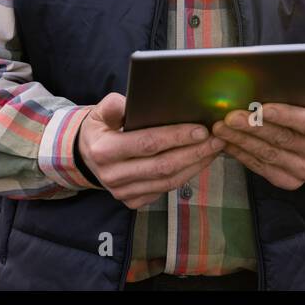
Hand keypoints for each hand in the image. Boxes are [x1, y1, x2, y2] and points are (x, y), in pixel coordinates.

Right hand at [76, 92, 224, 209]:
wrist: (86, 157)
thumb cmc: (100, 129)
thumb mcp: (98, 112)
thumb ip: (112, 105)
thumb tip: (130, 103)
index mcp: (104, 150)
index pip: (147, 143)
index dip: (176, 137)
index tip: (201, 129)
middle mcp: (112, 175)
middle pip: (162, 166)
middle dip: (194, 152)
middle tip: (217, 139)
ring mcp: (122, 192)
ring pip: (168, 182)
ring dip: (195, 165)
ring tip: (214, 149)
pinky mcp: (132, 201)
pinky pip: (165, 190)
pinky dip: (186, 176)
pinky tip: (200, 161)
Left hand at [211, 88, 304, 190]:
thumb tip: (279, 78)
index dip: (284, 115)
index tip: (260, 107)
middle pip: (282, 139)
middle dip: (253, 127)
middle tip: (230, 116)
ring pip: (268, 154)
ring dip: (242, 141)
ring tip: (222, 128)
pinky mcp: (290, 181)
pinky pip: (262, 168)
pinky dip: (242, 155)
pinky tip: (228, 143)